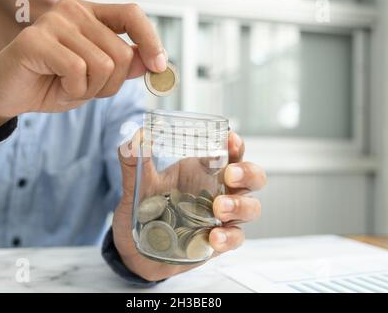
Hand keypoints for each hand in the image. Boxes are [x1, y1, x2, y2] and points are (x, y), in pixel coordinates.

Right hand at [0, 0, 164, 143]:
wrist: (11, 95)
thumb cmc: (52, 83)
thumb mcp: (97, 79)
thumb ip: (124, 66)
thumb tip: (151, 60)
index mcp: (92, 16)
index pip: (132, 15)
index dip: (151, 40)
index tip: (159, 66)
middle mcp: (75, 11)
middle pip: (122, 53)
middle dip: (111, 84)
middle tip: (86, 87)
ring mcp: (55, 22)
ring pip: (104, 65)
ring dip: (91, 89)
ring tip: (68, 85)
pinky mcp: (37, 40)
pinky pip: (78, 71)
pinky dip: (74, 90)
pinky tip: (56, 85)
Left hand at [112, 131, 266, 280]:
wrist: (136, 250)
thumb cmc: (143, 211)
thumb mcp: (136, 185)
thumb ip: (134, 162)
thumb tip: (136, 137)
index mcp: (204, 171)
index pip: (230, 153)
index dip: (236, 145)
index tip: (230, 139)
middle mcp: (219, 191)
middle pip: (252, 178)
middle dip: (247, 173)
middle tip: (230, 174)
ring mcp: (222, 218)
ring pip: (251, 208)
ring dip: (240, 205)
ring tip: (219, 208)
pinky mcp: (219, 242)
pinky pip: (235, 238)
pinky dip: (229, 237)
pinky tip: (214, 237)